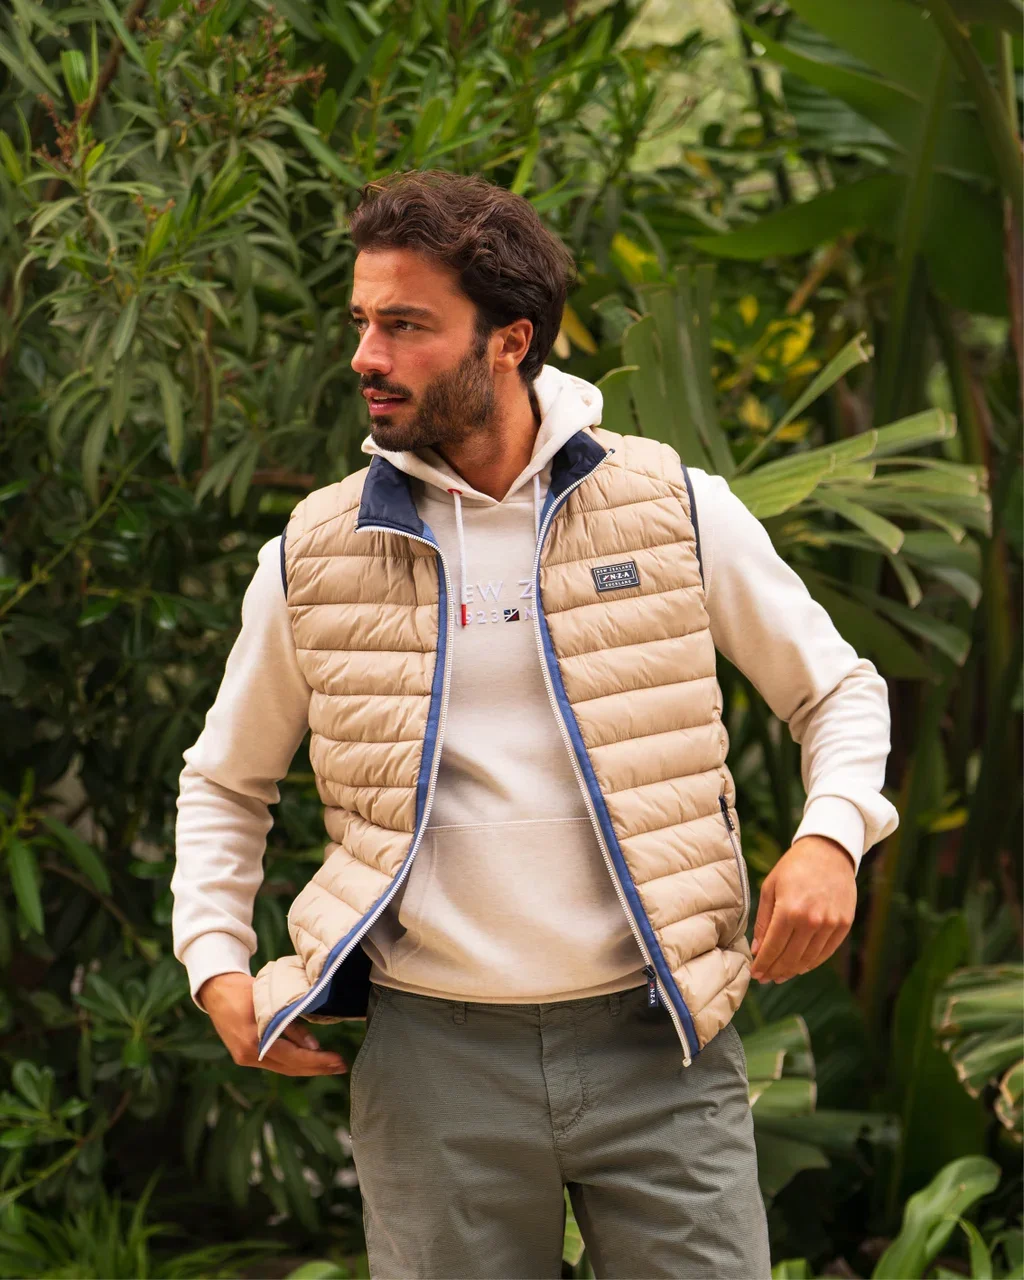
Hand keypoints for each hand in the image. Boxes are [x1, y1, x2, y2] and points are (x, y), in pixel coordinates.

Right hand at [199, 972, 348, 1075]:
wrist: (216, 989)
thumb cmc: (245, 989)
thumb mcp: (270, 1001)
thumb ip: (291, 1024)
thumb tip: (314, 1047)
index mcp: (254, 1041)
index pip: (293, 1058)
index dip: (318, 1062)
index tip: (338, 1061)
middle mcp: (249, 1055)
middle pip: (289, 1068)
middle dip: (317, 1069)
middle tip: (341, 1066)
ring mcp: (245, 1058)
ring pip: (283, 1068)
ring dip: (307, 1068)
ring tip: (331, 1065)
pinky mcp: (244, 1056)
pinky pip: (274, 1062)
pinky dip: (293, 1062)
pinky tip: (309, 1060)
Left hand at [749, 835, 856, 984]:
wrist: (829, 851)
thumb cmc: (794, 867)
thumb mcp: (770, 887)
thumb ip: (763, 921)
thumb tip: (757, 950)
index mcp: (789, 910)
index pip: (773, 948)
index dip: (763, 964)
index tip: (755, 973)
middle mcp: (812, 920)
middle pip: (790, 958)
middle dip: (775, 971)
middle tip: (765, 978)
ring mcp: (831, 924)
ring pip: (809, 959)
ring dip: (793, 971)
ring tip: (780, 975)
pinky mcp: (844, 924)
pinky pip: (826, 952)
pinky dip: (812, 962)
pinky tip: (800, 966)